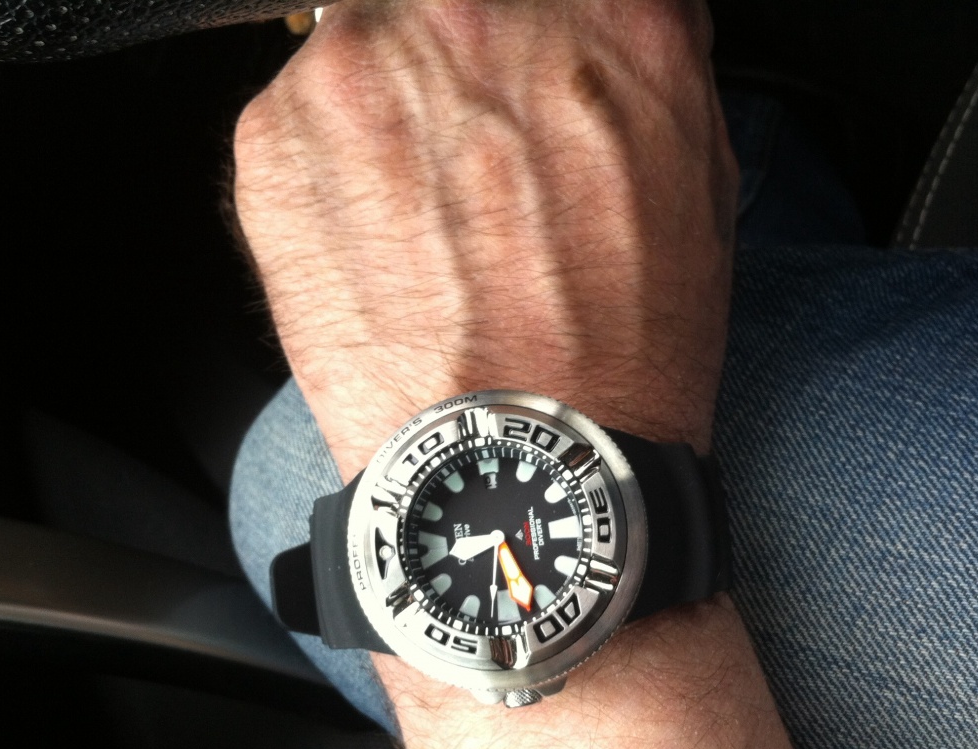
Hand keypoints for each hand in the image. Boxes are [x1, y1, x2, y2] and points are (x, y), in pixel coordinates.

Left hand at [234, 0, 830, 748]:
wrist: (513, 473)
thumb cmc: (619, 357)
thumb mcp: (700, 185)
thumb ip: (650, 61)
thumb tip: (603, 19)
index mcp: (611, 14)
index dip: (546, 30)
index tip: (529, 66)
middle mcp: (481, 13)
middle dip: (468, 55)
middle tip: (480, 148)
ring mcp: (366, 66)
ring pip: (373, 34)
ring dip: (398, 100)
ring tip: (431, 209)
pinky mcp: (276, 133)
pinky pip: (305, 102)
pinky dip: (335, 155)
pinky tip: (381, 236)